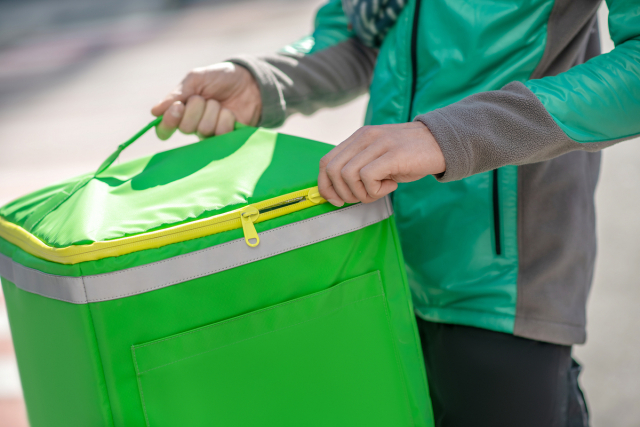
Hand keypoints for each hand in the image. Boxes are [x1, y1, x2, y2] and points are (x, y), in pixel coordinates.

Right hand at [151, 62, 260, 139]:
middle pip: (185, 128)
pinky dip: (226, 118)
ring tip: (220, 103)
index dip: (168, 122)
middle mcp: (193, 125)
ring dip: (213, 111)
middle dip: (196, 108)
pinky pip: (221, 133)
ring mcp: (210, 133)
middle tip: (205, 98)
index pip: (164, 128)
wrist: (248, 81)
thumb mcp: (196, 79)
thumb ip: (177, 95)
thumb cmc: (220, 78)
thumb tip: (154, 111)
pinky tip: (230, 113)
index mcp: (180, 112)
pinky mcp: (226, 138)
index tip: (178, 107)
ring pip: (203, 129)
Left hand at [318, 122, 445, 205]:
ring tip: (380, 190)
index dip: (326, 185)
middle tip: (363, 197)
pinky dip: (376, 190)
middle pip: (333, 170)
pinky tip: (391, 186)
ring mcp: (378, 144)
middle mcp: (365, 137)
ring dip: (362, 193)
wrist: (442, 143)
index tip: (336, 200)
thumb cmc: (410, 156)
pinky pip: (368, 177)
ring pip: (349, 175)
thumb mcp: (379, 156)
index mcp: (359, 137)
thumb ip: (360, 166)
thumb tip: (339, 190)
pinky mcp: (392, 154)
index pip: (327, 162)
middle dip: (343, 193)